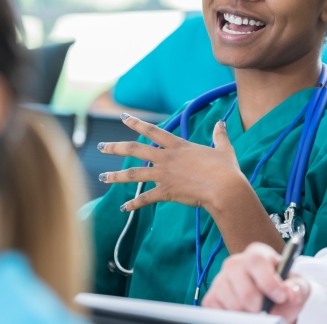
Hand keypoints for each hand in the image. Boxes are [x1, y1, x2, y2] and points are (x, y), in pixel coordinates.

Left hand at [97, 114, 247, 213]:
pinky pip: (145, 199)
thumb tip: (221, 123)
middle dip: (115, 147)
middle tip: (101, 146)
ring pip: (134, 174)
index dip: (136, 123)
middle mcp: (167, 158)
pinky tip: (123, 208)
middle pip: (135, 149)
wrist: (225, 188)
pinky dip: (134, 204)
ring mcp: (164, 175)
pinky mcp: (166, 192)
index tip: (123, 117)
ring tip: (102, 177)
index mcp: (178, 146)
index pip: (152, 131)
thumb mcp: (224, 149)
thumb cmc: (226, 170)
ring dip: (116, 176)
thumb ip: (219, 135)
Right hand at [202, 242, 310, 321]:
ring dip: (247, 314)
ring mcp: (221, 280)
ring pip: (231, 302)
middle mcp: (235, 263)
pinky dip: (233, 317)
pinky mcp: (212, 297)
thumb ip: (297, 288)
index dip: (267, 280)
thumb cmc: (284, 289)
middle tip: (267, 311)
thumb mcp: (298, 286)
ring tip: (257, 312)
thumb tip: (290, 292)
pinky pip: (218, 311)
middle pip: (241, 284)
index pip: (255, 260)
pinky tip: (244, 313)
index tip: (280, 296)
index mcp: (257, 254)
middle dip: (258, 303)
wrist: (273, 302)